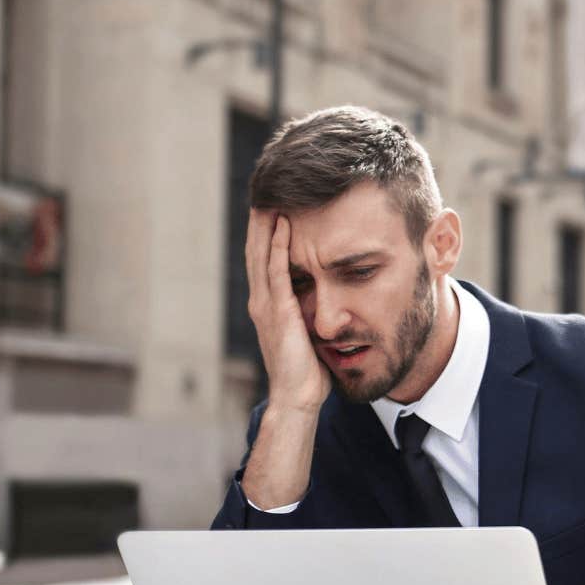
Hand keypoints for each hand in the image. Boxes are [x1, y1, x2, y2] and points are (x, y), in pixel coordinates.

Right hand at [245, 209, 328, 413]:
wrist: (298, 399)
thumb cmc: (308, 371)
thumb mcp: (308, 332)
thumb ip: (311, 310)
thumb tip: (328, 295)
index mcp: (268, 303)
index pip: (264, 257)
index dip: (267, 228)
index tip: (275, 200)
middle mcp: (261, 300)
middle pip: (256, 247)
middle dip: (261, 216)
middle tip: (267, 186)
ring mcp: (266, 305)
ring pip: (262, 253)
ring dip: (267, 222)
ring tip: (271, 193)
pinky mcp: (278, 312)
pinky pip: (277, 271)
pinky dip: (280, 245)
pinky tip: (285, 223)